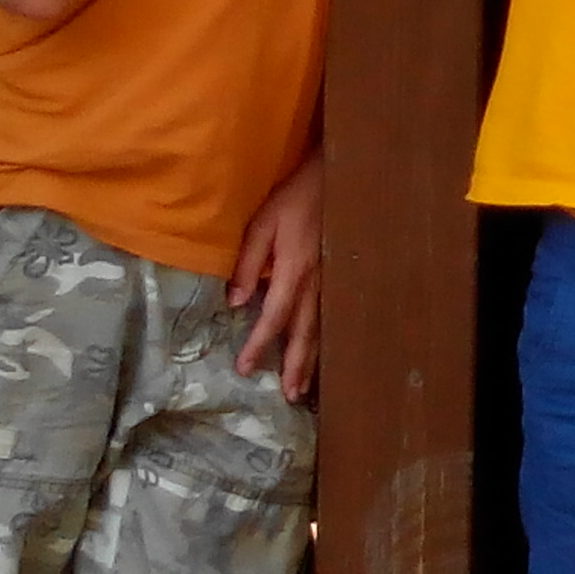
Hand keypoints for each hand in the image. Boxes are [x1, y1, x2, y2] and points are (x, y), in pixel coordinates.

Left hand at [227, 149, 325, 403]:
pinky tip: (322, 353)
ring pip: (322, 328)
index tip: (246, 369)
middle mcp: (316, 282)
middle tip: (290, 395)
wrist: (339, 177)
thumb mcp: (262, 223)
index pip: (275, 316)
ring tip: (305, 387)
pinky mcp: (337, 276)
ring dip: (313, 360)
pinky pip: (330, 315)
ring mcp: (331, 281)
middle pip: (305, 332)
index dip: (260, 344)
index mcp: (295, 270)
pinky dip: (325, 339)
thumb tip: (235, 302)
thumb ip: (248, 263)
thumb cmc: (294, 198)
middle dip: (297, 364)